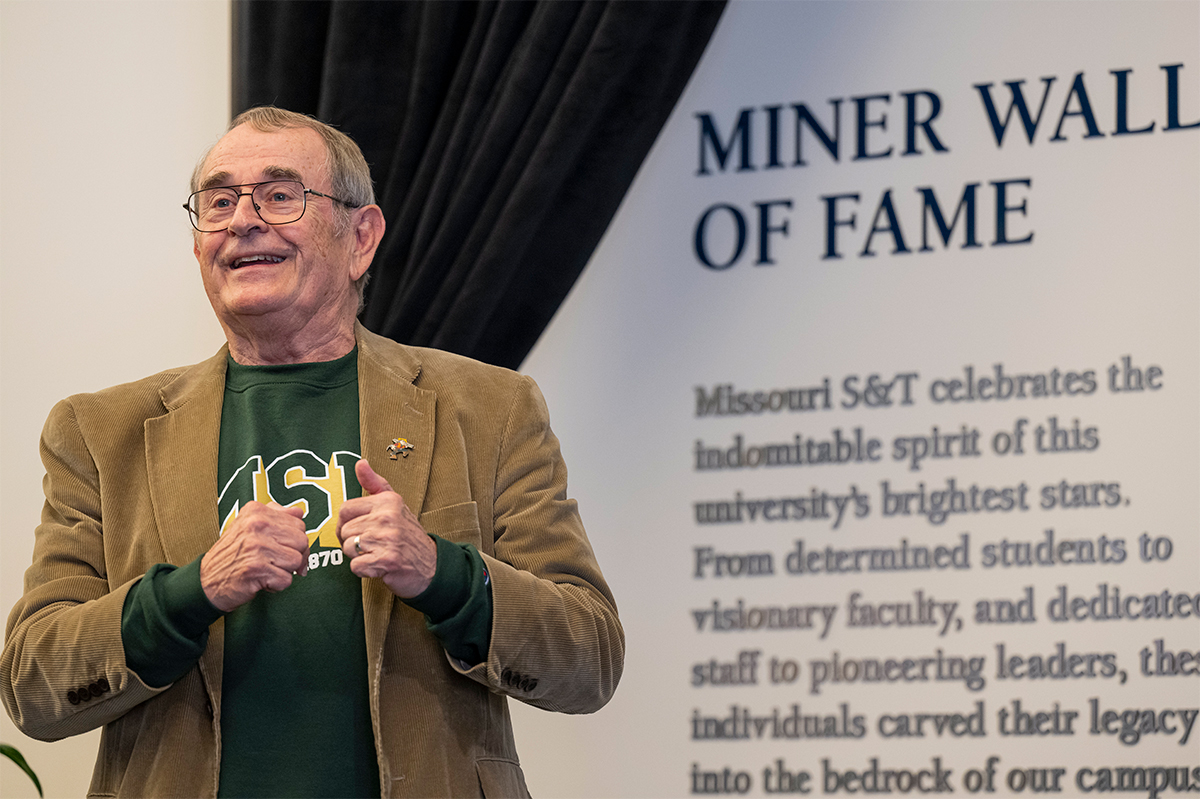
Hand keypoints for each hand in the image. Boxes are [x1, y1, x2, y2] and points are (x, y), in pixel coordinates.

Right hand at [200, 501, 308, 611]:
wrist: (206, 581)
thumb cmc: (231, 555)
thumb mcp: (249, 526)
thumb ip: (276, 516)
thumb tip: (299, 513)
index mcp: (257, 511)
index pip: (299, 524)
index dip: (296, 541)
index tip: (284, 550)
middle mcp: (256, 525)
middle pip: (302, 542)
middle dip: (294, 557)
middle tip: (276, 563)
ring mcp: (256, 546)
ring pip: (296, 561)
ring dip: (285, 572)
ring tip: (266, 570)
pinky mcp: (256, 568)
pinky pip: (286, 580)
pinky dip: (276, 586)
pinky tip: (261, 580)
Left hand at [338, 459, 435, 597]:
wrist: (432, 564)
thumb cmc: (408, 534)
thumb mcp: (394, 504)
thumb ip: (374, 483)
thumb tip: (360, 463)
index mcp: (387, 501)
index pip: (345, 509)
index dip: (345, 523)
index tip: (357, 530)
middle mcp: (388, 516)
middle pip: (344, 531)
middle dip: (353, 542)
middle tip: (371, 545)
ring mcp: (388, 538)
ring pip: (348, 548)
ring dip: (359, 556)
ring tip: (377, 553)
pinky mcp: (387, 560)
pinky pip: (356, 566)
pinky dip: (364, 570)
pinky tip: (379, 565)